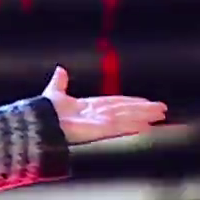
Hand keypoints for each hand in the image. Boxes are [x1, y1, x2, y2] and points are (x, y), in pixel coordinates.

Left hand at [40, 67, 165, 143]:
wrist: (38, 123)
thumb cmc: (44, 112)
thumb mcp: (54, 93)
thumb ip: (60, 82)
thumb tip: (61, 69)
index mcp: (88, 107)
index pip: (114, 103)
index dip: (130, 102)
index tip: (145, 102)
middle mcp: (97, 115)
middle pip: (125, 110)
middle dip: (143, 110)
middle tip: (162, 109)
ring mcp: (99, 123)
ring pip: (127, 117)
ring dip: (144, 115)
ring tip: (161, 115)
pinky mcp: (99, 130)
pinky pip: (119, 127)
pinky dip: (132, 125)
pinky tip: (146, 125)